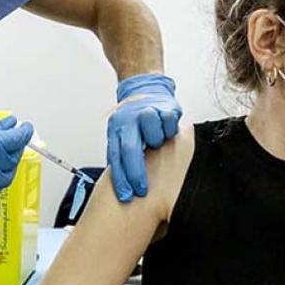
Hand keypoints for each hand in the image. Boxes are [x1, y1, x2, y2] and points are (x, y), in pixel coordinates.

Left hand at [106, 73, 182, 201]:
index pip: (115, 157)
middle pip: (131, 150)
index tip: (126, 196)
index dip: (121, 179)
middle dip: (136, 173)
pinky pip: (169, 126)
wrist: (145, 88)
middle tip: (142, 190)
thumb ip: (120, 153)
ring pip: (154, 138)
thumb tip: (120, 183)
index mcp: (116, 127)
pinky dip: (169, 131)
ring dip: (156, 143)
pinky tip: (165, 128)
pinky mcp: (165, 108)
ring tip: (155, 141)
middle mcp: (129, 119)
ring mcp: (147, 112)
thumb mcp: (120, 133)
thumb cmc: (133, 118)